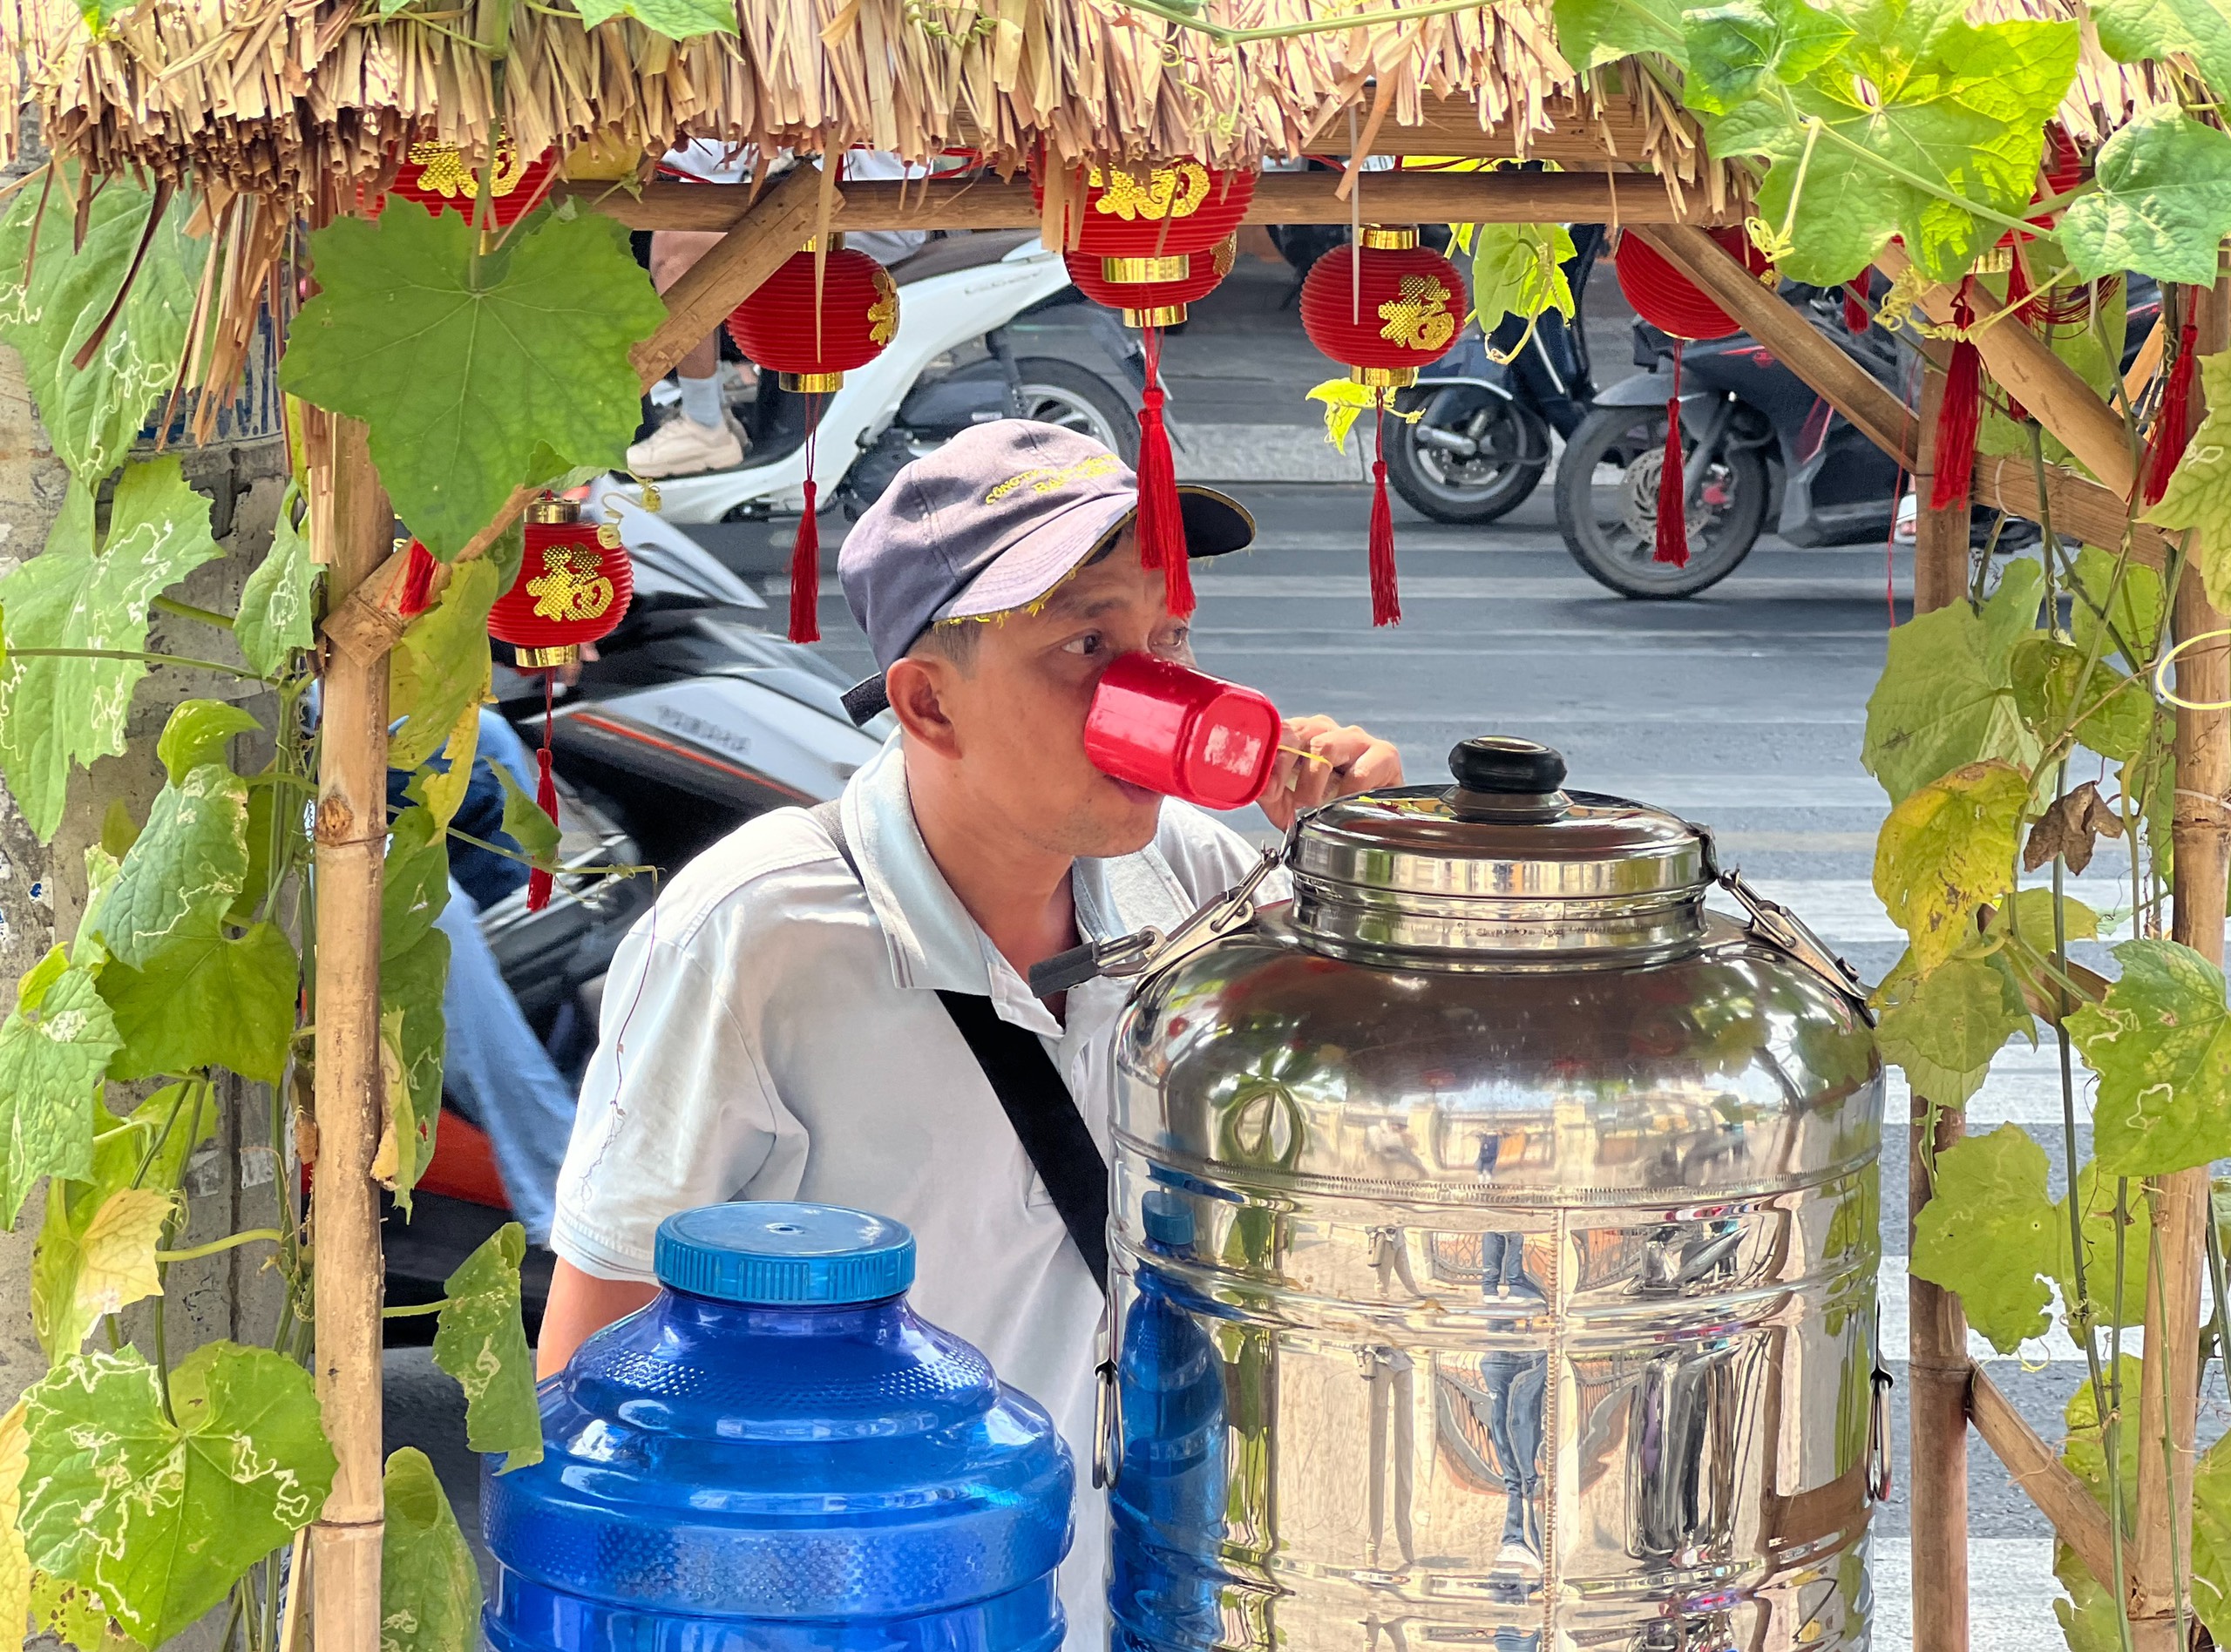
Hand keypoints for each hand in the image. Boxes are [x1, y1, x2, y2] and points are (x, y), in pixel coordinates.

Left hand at [1258, 716, 1403, 830]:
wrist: (1363, 824)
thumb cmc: (1322, 806)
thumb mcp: (1287, 803)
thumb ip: (1269, 793)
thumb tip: (1259, 784)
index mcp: (1301, 735)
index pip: (1280, 731)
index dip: (1269, 756)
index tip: (1264, 785)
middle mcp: (1327, 730)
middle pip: (1300, 732)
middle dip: (1285, 766)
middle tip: (1283, 796)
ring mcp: (1356, 739)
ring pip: (1325, 746)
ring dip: (1312, 782)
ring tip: (1312, 805)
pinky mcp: (1384, 755)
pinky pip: (1359, 771)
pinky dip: (1345, 793)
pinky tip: (1342, 806)